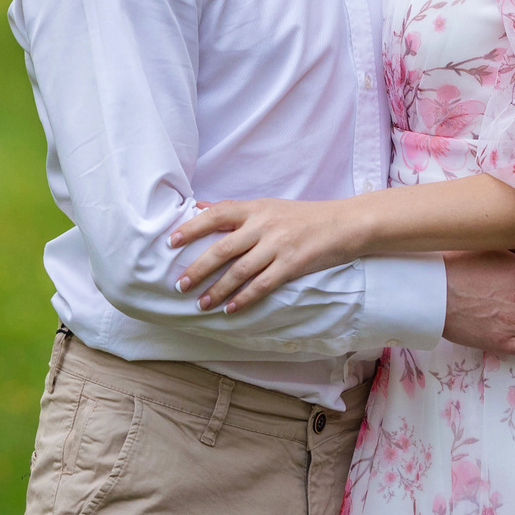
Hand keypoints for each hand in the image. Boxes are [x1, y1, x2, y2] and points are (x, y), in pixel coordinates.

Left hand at [170, 198, 358, 312]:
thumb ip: (234, 210)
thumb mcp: (267, 205)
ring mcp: (278, 245)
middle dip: (198, 268)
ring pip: (240, 271)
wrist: (343, 224)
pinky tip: (231, 309)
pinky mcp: (293, 264)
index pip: (216, 215)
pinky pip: (263, 285)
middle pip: (223, 248)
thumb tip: (198, 207)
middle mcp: (263, 224)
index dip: (192, 228)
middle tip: (179, 284)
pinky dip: (244, 298)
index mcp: (255, 208)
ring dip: (217, 290)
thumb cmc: (301, 216)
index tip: (171, 242)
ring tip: (201, 304)